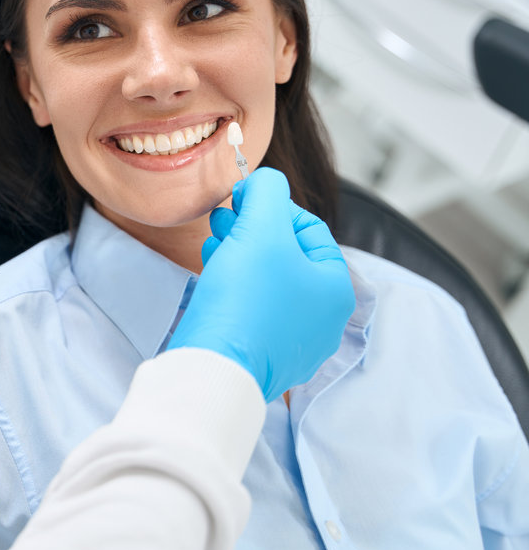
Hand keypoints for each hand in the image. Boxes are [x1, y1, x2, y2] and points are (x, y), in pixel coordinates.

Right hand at [167, 168, 355, 401]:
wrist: (214, 367)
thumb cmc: (244, 300)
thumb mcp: (260, 229)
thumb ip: (267, 192)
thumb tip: (264, 182)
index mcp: (335, 288)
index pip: (307, 227)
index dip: (270, 206)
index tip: (236, 202)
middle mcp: (323, 319)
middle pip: (286, 255)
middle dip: (251, 231)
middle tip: (221, 222)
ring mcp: (294, 343)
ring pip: (267, 282)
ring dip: (240, 256)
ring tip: (214, 246)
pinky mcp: (262, 356)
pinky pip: (252, 310)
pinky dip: (235, 288)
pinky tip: (214, 278)